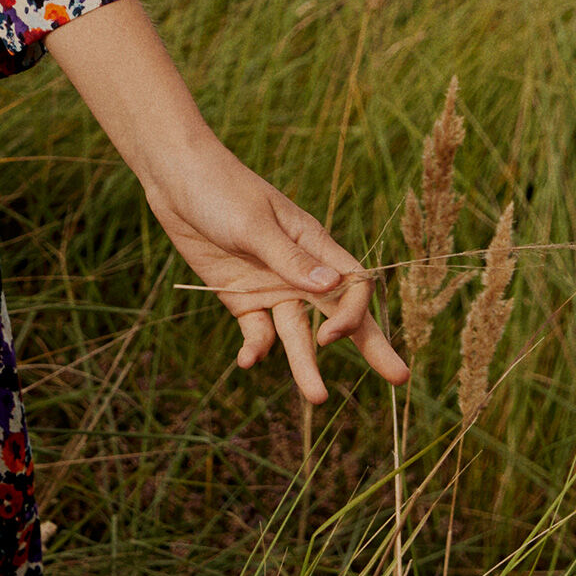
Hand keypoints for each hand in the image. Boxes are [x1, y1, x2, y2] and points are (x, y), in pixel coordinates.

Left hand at [145, 136, 408, 402]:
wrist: (175, 177)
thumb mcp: (254, 222)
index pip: (352, 286)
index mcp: (313, 245)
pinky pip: (256, 330)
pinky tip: (248, 361)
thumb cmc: (221, 188)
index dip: (351, 314)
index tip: (331, 334)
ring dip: (305, 363)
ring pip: (295, 332)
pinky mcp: (239, 297)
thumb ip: (289, 258)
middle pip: (339, 315)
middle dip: (368, 345)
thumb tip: (332, 286)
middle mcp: (298, 271)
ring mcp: (269, 286)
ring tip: (317, 398)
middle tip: (399, 378)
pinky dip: (255, 348)